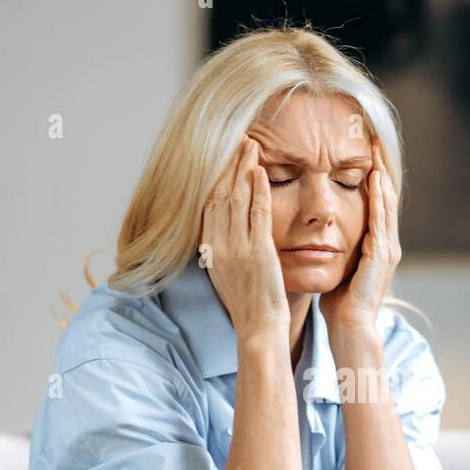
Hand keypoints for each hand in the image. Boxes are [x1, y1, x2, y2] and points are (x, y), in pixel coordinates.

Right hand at [199, 135, 288, 336]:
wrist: (258, 328)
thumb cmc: (248, 305)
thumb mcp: (227, 275)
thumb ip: (223, 251)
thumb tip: (221, 234)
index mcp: (211, 250)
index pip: (209, 205)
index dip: (216, 178)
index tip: (224, 158)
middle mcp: (220, 245)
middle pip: (221, 195)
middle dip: (229, 165)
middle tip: (238, 140)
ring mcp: (238, 248)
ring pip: (237, 198)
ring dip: (243, 168)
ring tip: (250, 145)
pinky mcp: (259, 252)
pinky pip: (257, 213)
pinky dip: (258, 190)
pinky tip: (260, 171)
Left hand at [320, 136, 400, 334]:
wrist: (350, 326)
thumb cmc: (339, 301)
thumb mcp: (337, 265)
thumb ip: (335, 246)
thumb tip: (318, 231)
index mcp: (375, 244)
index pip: (374, 202)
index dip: (370, 177)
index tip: (362, 152)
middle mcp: (385, 243)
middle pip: (384, 197)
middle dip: (379, 167)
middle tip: (373, 139)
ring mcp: (386, 248)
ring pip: (386, 203)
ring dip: (382, 175)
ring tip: (376, 151)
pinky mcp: (381, 255)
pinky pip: (381, 220)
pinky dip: (379, 198)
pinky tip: (375, 179)